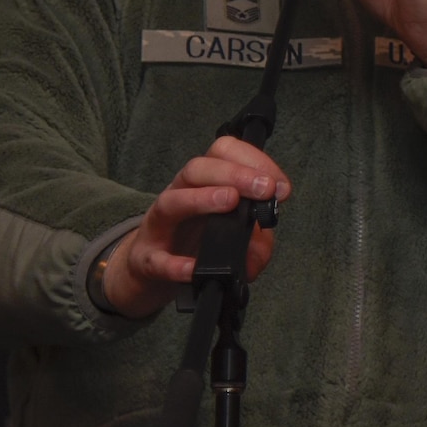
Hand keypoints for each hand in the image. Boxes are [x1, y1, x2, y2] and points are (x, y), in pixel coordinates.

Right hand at [100, 136, 291, 319]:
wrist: (150, 272)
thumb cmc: (196, 245)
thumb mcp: (235, 240)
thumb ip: (257, 241)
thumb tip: (262, 242)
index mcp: (203, 184)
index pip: (224, 153)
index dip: (254, 161)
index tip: (280, 187)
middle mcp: (179, 196)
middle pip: (198, 169)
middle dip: (235, 173)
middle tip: (265, 188)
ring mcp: (159, 226)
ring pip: (172, 201)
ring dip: (203, 198)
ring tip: (231, 201)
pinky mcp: (146, 259)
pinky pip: (156, 259)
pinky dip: (175, 264)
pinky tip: (193, 268)